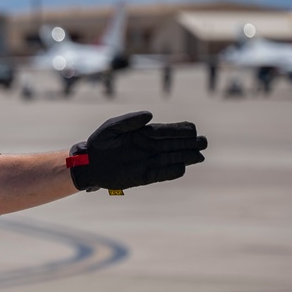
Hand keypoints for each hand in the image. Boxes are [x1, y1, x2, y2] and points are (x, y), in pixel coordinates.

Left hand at [69, 110, 206, 191]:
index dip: (180, 130)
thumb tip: (150, 115)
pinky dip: (170, 172)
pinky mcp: (142, 176)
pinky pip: (160, 174)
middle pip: (174, 145)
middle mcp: (149, 148)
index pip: (167, 131)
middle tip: (203, 142)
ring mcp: (147, 162)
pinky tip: (181, 168)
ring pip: (171, 159)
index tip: (192, 129)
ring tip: (199, 156)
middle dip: (189, 143)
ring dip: (185, 158)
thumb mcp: (112, 127)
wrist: (88, 163)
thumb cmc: (100, 142)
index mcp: (144, 134)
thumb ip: (130, 120)